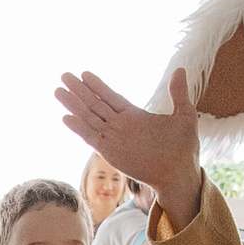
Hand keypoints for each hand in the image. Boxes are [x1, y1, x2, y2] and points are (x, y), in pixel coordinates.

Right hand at [56, 68, 201, 203]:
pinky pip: (91, 137)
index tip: (84, 74)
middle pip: (95, 104)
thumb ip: (179, 94)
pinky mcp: (111, 152)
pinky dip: (79, 127)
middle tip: (64, 75)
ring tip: (58, 91)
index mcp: (135, 117)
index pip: (111, 97)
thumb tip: (180, 70)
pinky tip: (66, 117)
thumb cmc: (184, 149)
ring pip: (89, 118)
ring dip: (74, 104)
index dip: (97, 86)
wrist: (180, 174)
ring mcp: (115, 139)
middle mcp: (121, 126)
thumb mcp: (185, 116)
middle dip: (79, 90)